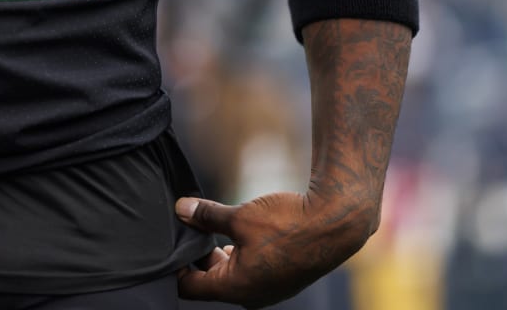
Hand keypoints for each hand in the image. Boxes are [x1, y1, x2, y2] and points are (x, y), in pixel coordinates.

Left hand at [175, 191, 376, 306]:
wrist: (335, 223)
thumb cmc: (287, 223)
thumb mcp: (239, 215)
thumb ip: (206, 216)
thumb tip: (180, 209)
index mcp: (235, 289)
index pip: (190, 287)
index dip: (175, 266)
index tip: (170, 242)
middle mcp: (251, 297)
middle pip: (209, 282)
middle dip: (197, 256)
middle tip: (189, 227)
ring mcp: (268, 291)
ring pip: (230, 276)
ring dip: (219, 254)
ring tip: (212, 226)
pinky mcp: (281, 280)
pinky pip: (250, 272)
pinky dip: (239, 255)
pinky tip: (239, 233)